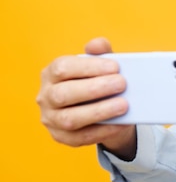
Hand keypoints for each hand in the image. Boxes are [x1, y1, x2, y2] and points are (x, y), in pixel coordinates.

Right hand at [36, 37, 136, 158]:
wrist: (101, 110)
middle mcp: (46, 96)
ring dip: (99, 111)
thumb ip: (100, 53)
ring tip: (124, 105)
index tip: (115, 67)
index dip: (89, 67)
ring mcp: (51, 119)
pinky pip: (81, 137)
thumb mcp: (100, 66)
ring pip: (70, 119)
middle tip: (122, 84)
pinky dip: (103, 130)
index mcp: (52, 74)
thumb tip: (98, 44)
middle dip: (95, 89)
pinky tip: (120, 123)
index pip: (63, 68)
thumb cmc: (98, 82)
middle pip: (63, 94)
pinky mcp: (62, 137)